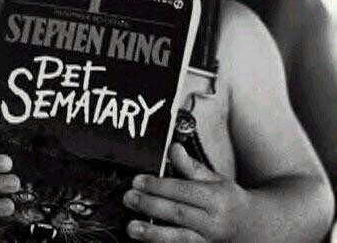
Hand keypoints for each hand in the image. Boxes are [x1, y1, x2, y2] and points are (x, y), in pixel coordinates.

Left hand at [123, 143, 249, 241]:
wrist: (252, 229)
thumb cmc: (228, 200)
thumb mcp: (214, 179)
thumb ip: (190, 166)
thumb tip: (173, 147)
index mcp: (216, 198)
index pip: (183, 191)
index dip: (159, 186)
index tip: (138, 181)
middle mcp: (213, 222)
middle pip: (179, 214)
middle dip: (151, 206)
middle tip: (129, 198)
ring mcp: (209, 242)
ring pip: (180, 239)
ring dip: (153, 234)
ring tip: (132, 227)